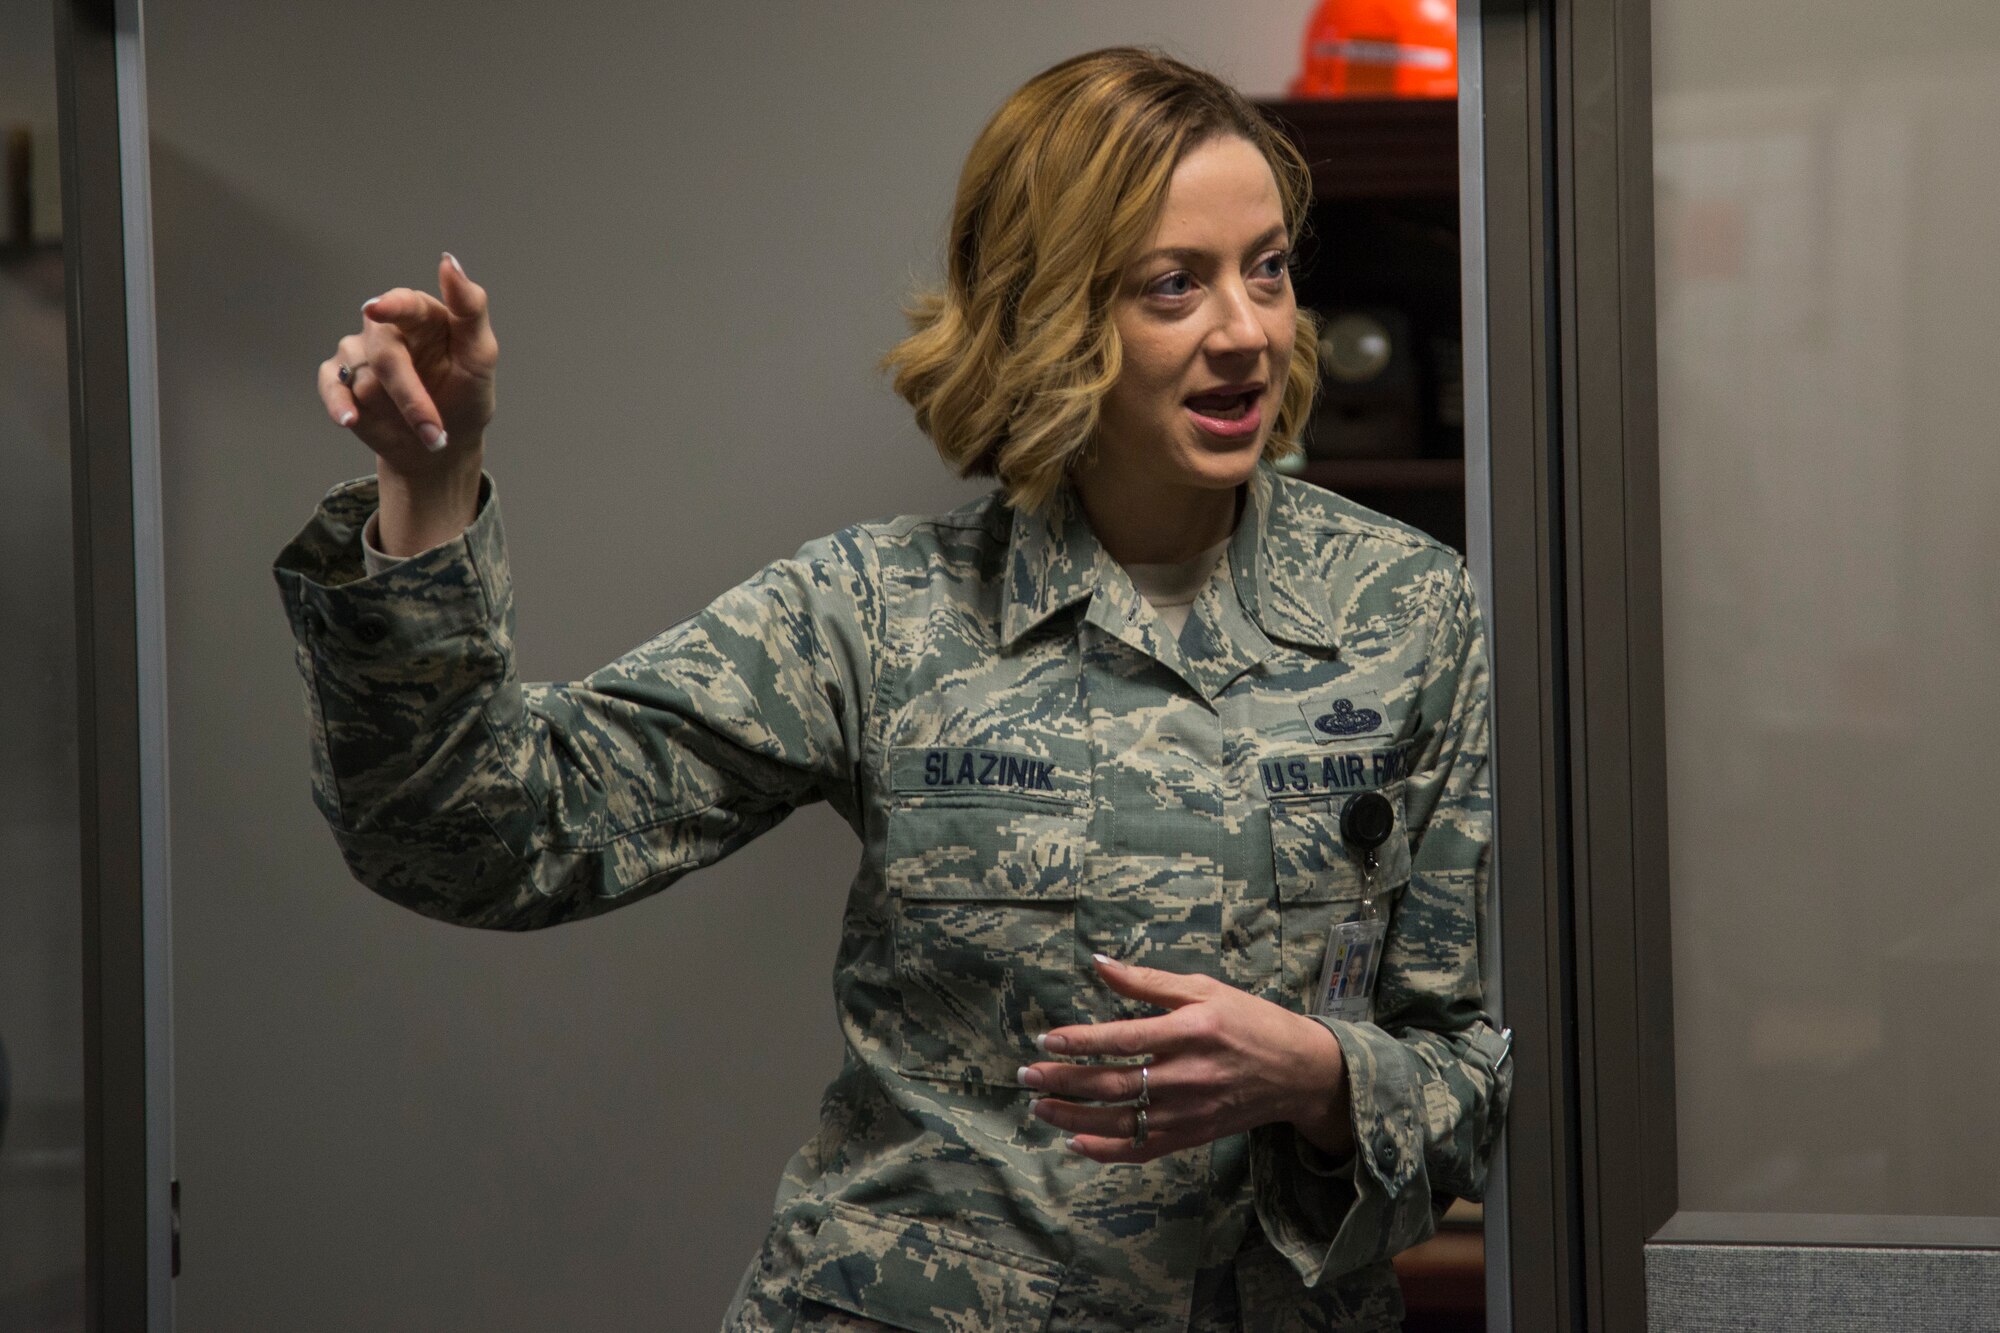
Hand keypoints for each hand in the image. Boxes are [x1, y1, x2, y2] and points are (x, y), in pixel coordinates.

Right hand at [316, 251, 496, 476]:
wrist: (445, 446)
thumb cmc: (466, 395)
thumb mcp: (480, 355)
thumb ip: (470, 307)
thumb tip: (450, 261)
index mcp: (421, 315)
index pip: (404, 303)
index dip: (393, 305)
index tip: (379, 309)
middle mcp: (386, 329)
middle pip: (385, 350)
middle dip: (409, 392)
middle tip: (434, 429)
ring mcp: (361, 355)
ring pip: (364, 373)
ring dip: (395, 408)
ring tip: (429, 437)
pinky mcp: (341, 381)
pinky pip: (332, 386)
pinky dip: (339, 404)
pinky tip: (350, 419)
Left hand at [1021, 955, 1354, 1163]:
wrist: (1298, 1071)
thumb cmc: (1248, 1020)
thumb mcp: (1204, 988)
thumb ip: (1148, 981)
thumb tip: (1098, 963)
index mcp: (1191, 1030)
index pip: (1124, 1038)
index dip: (1081, 1040)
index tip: (1047, 1039)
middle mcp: (1188, 1074)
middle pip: (1115, 1083)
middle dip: (1065, 1081)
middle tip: (1027, 1075)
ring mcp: (1190, 1111)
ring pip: (1122, 1119)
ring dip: (1075, 1117)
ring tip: (1039, 1108)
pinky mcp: (1193, 1135)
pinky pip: (1143, 1148)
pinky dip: (1107, 1150)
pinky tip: (1075, 1143)